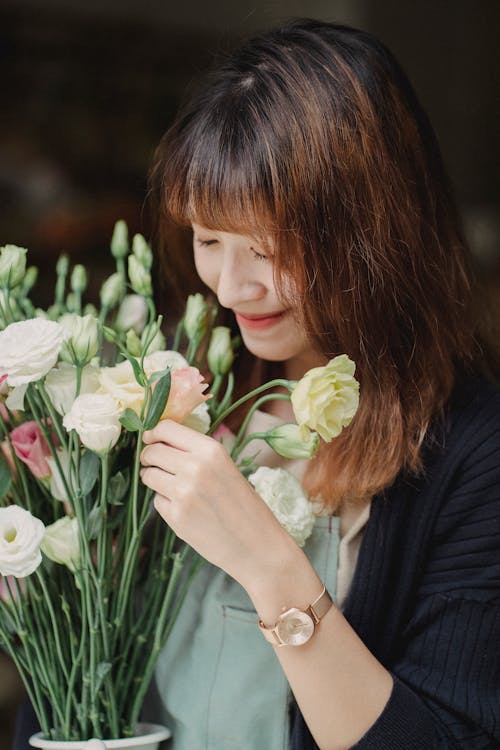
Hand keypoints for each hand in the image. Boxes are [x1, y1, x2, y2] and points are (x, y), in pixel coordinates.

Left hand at [140, 420, 297, 587]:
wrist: (256, 544)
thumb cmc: (242, 503)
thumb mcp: (224, 466)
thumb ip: (195, 452)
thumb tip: (157, 439)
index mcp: (210, 449)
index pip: (165, 428)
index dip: (153, 433)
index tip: (150, 439)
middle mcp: (195, 466)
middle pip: (152, 451)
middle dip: (150, 457)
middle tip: (156, 464)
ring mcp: (183, 492)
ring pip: (149, 475)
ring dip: (154, 479)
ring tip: (174, 487)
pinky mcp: (176, 516)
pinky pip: (156, 500)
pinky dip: (165, 502)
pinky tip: (186, 509)